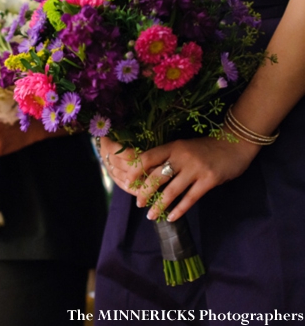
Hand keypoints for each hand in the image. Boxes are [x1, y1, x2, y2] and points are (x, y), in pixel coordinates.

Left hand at [102, 136, 259, 221]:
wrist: (235, 144)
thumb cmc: (206, 147)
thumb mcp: (184, 147)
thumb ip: (168, 157)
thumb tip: (147, 174)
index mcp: (173, 147)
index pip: (147, 157)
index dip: (135, 171)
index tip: (127, 182)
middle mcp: (182, 157)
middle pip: (156, 176)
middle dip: (144, 192)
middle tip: (138, 203)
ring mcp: (196, 169)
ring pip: (171, 191)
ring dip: (159, 205)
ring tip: (150, 216)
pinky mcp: (209, 180)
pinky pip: (190, 198)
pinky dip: (179, 209)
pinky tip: (171, 218)